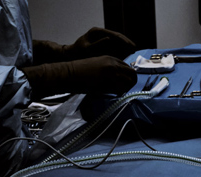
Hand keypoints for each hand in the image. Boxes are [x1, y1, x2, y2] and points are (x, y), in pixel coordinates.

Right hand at [22, 56, 136, 97]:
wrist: (69, 73)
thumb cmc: (80, 73)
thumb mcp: (96, 68)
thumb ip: (108, 73)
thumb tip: (117, 84)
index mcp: (110, 58)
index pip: (128, 68)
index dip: (128, 78)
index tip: (124, 85)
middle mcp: (113, 62)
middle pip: (132, 74)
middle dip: (131, 84)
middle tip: (124, 91)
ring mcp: (111, 70)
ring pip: (129, 81)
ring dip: (126, 89)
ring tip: (118, 93)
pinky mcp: (107, 78)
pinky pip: (120, 88)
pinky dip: (119, 93)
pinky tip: (113, 94)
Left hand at [70, 27, 135, 59]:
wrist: (72, 55)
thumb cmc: (78, 52)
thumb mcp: (87, 49)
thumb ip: (98, 44)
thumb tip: (109, 39)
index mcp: (97, 31)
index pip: (113, 34)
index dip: (123, 40)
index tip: (130, 45)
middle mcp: (101, 33)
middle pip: (117, 36)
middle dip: (126, 42)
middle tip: (134, 48)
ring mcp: (102, 38)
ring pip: (117, 40)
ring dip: (125, 45)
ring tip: (133, 51)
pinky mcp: (103, 43)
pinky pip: (114, 45)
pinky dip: (121, 49)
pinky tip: (127, 53)